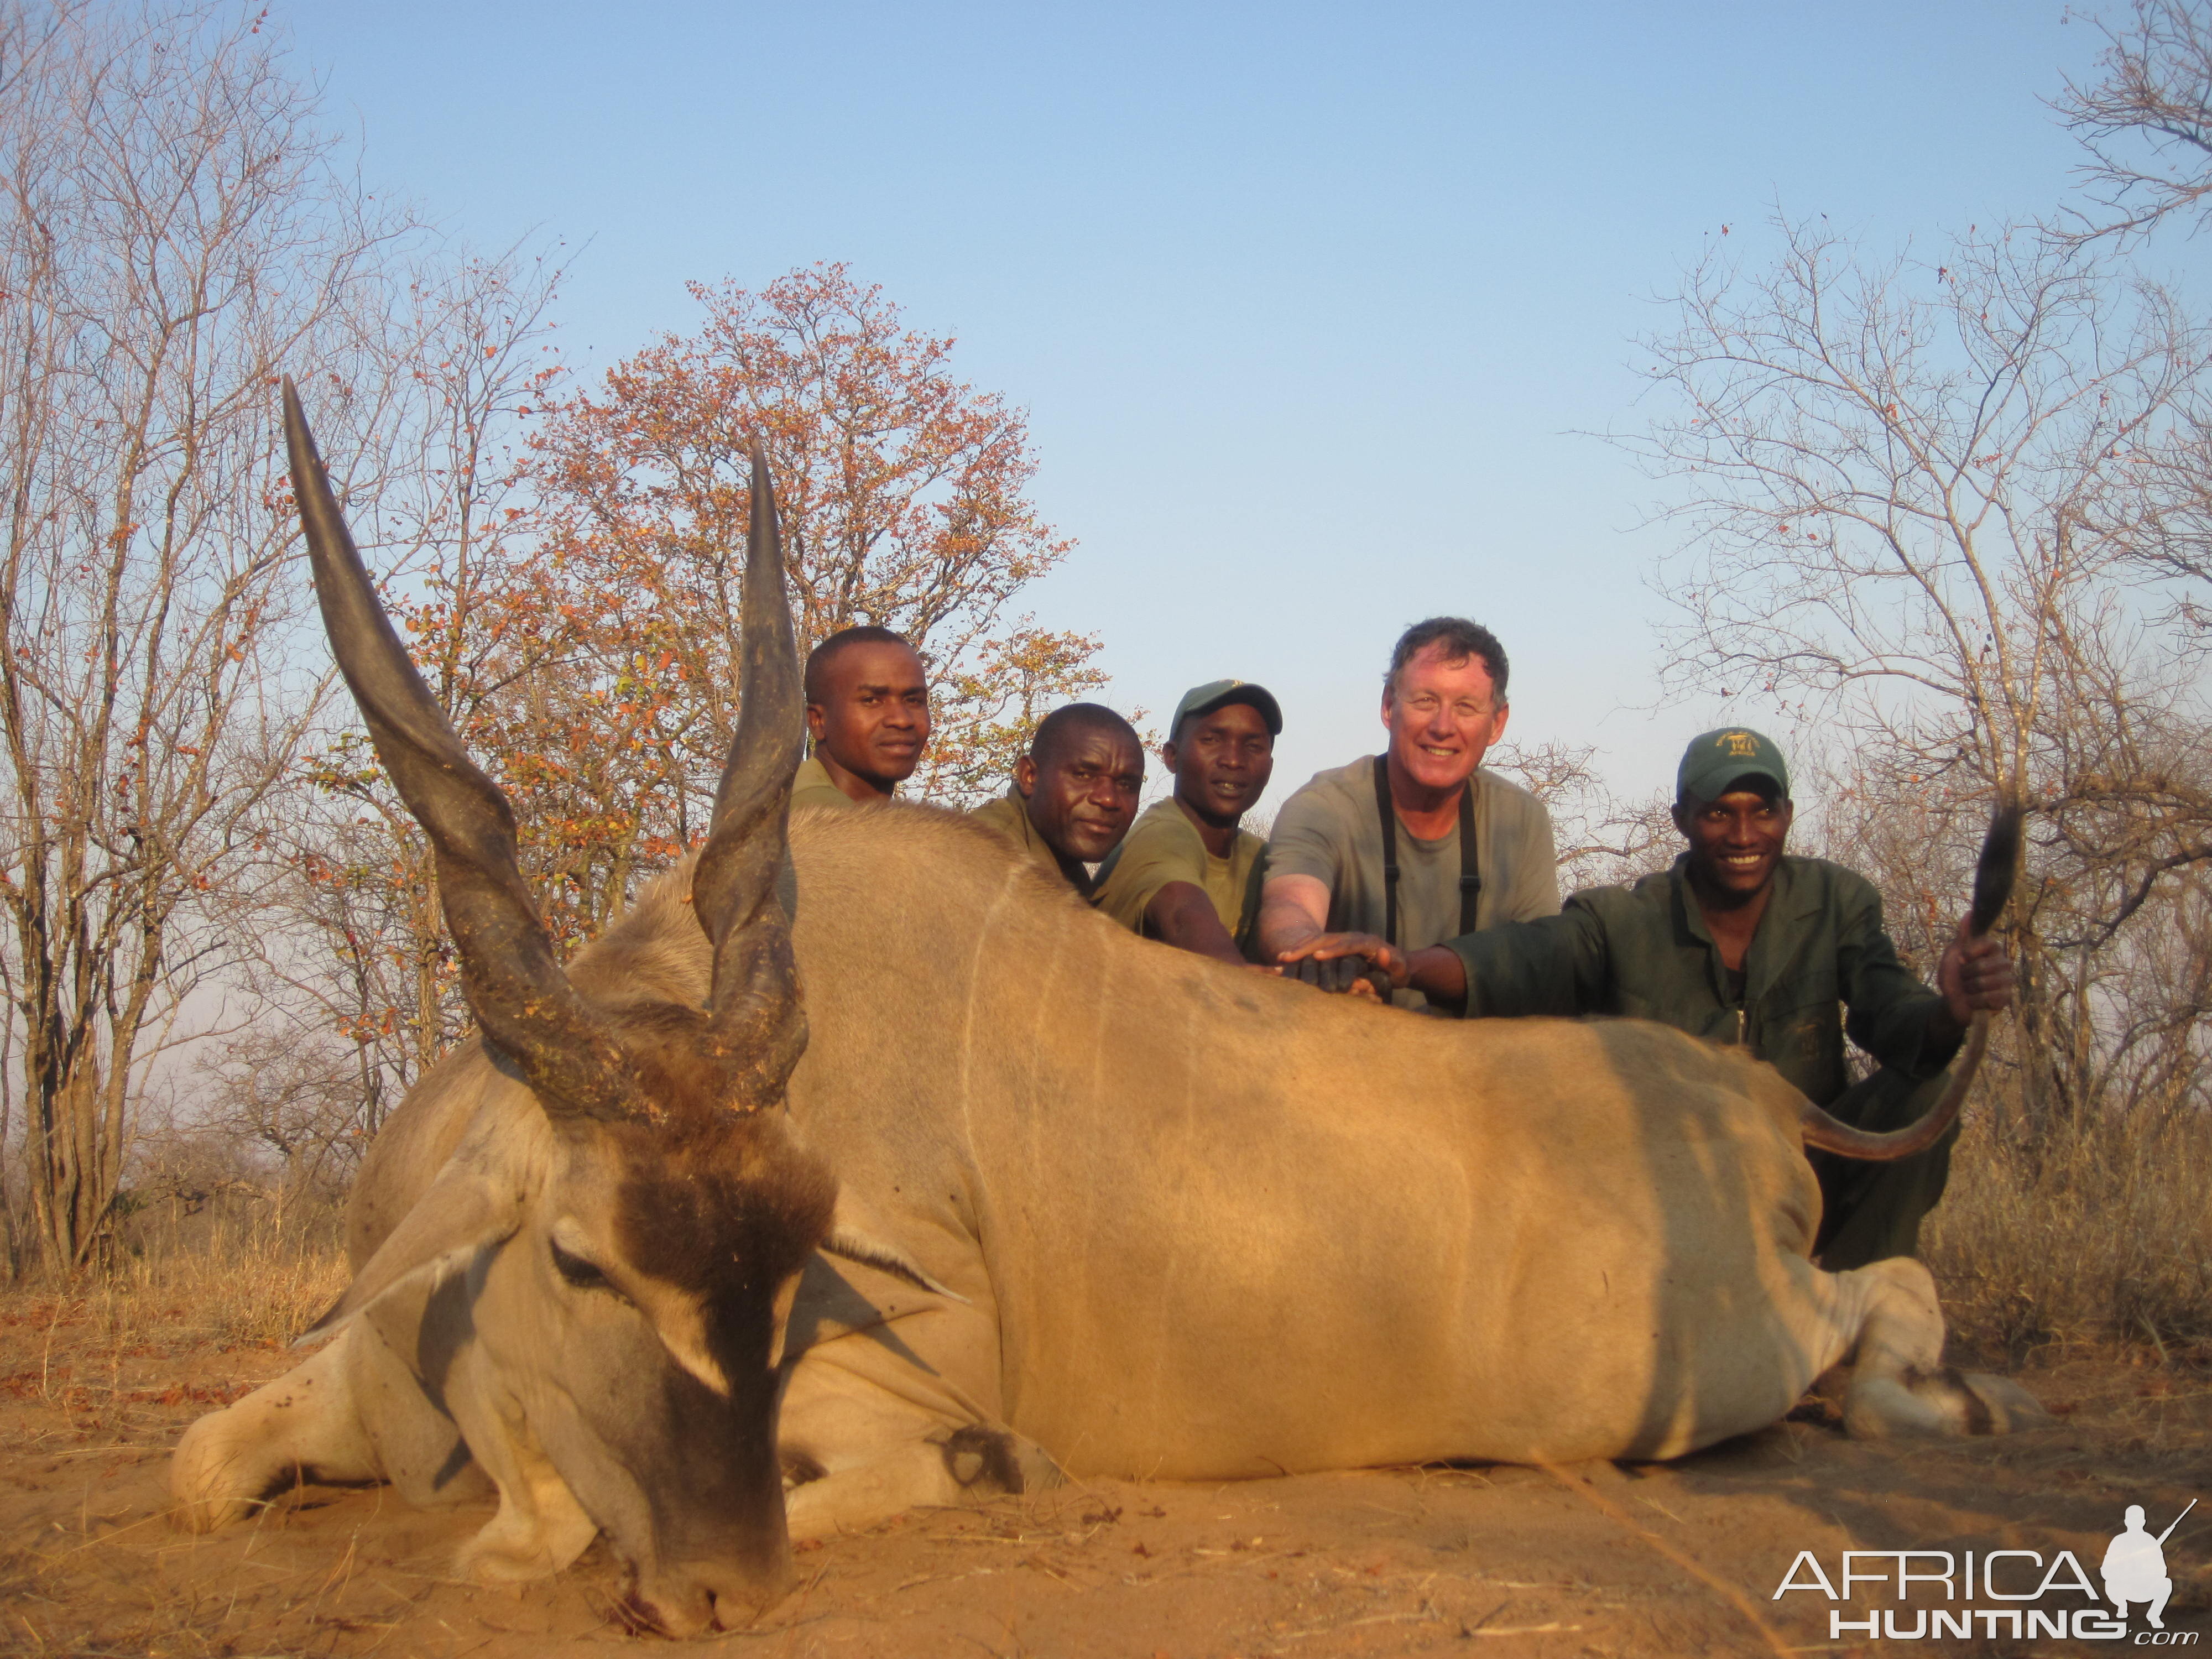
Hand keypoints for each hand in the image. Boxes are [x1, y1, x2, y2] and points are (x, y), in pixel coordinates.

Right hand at [1274, 931, 1408, 997]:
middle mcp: (1352, 937)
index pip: (1348, 944)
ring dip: (1299, 949)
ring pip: (1317, 940)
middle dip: (1306, 947)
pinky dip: (1300, 952)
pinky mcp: (1335, 946)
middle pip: (1326, 938)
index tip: (1317, 956)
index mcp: (1367, 942)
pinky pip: (1314, 947)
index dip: (1333, 950)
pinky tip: (1284, 961)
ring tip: (1281, 958)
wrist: (1397, 963)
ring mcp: (1342, 940)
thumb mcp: (1400, 970)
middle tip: (1288, 956)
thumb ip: (1393, 963)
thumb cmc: (1399, 971)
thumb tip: (1380, 952)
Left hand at [1937, 914, 2013, 1029]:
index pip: (1989, 943)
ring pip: (1984, 983)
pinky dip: (1974, 1001)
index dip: (1971, 952)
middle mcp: (2003, 963)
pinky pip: (1987, 998)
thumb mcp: (1953, 954)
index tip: (1961, 959)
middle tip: (1965, 977)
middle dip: (1966, 974)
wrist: (1952, 1003)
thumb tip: (1970, 912)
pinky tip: (1974, 1001)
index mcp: (1993, 950)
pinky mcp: (2006, 998)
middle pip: (1983, 966)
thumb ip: (1963, 935)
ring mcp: (2007, 981)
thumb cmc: (1954, 977)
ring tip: (1969, 989)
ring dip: (1969, 988)